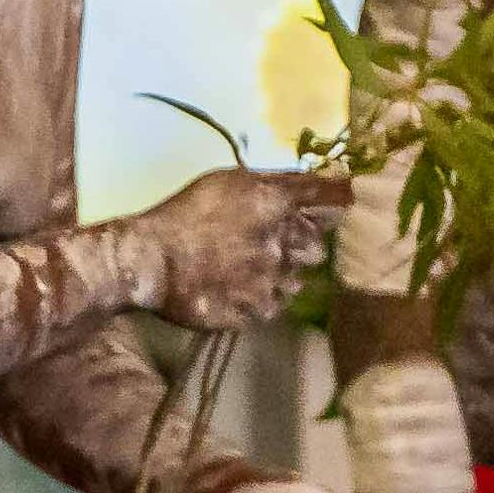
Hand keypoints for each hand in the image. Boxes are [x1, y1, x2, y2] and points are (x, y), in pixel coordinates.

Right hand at [134, 162, 341, 330]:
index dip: (342, 197)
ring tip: (245, 271)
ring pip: (295, 281)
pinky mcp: (255, 313)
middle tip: (272, 243)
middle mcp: (283, 245)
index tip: (346, 198)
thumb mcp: (226, 181)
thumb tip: (314, 179)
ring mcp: (271, 283)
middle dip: (301, 245)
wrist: (147, 261)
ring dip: (279, 276)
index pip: (332, 197)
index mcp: (275, 205)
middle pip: (317, 248)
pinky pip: (271, 307)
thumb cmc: (183, 214)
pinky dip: (258, 300)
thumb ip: (273, 181)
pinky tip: (233, 291)